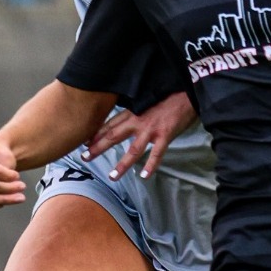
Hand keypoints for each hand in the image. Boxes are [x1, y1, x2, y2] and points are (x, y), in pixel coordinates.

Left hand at [83, 91, 198, 179]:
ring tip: (112, 176)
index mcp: (132, 112)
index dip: (95, 134)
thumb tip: (123, 122)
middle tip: (84, 157)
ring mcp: (151, 129)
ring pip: (133, 150)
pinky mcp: (165, 135)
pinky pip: (156, 153)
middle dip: (98, 147)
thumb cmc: (167, 97)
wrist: (187, 93)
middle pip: (114, 136)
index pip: (109, 124)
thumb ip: (134, 112)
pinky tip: (145, 176)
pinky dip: (151, 165)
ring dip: (122, 164)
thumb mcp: (145, 102)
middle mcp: (138, 121)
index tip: (83, 142)